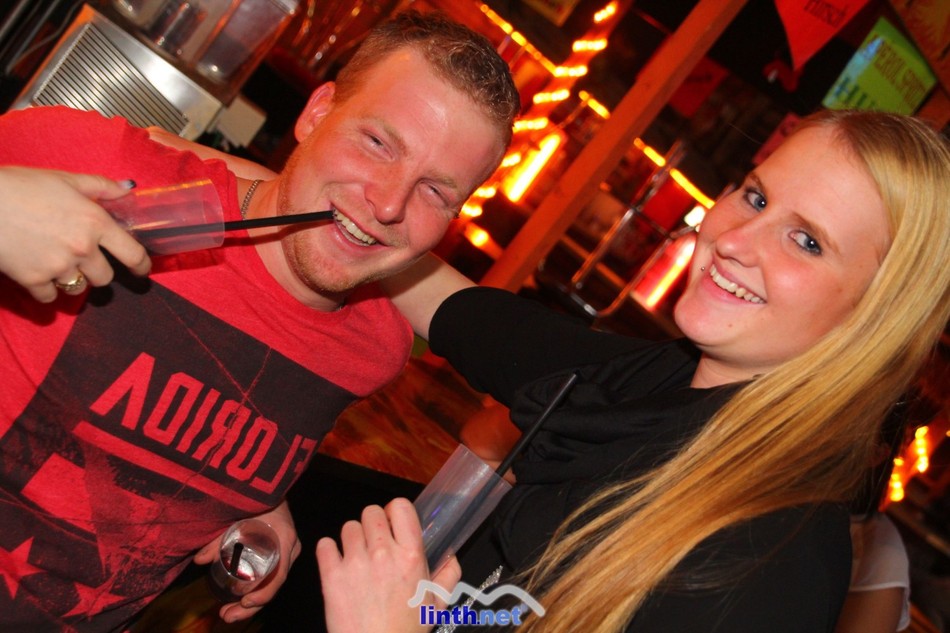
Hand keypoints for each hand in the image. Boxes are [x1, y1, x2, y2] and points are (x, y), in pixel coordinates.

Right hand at [0, 167, 149, 301]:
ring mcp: (58, 266)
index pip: (133, 254)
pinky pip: (50, 296)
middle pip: (106, 278)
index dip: (142, 265)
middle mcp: (82, 248)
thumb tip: (128, 189)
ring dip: (74, 280)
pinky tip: (38, 273)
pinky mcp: (33, 279)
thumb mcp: (64, 179)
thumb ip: (100, 186)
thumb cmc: (20, 185)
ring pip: (79, 288)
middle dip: (99, 271)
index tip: (142, 270)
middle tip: (84, 260)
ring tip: (59, 264)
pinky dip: (46, 289)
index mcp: (95, 222)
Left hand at [194, 501, 301, 623]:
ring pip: (271, 584)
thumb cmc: (258, 499)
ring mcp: (287, 553)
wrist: (271, 485)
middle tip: (226, 616)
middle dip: (250, 607)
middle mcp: (290, 549)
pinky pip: (270, 577)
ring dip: (250, 603)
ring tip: (226, 614)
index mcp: (285, 539)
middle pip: (274, 585)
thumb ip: (219, 538)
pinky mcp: (280, 555)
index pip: (279, 575)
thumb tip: (199, 560)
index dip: (264, 593)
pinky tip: (237, 601)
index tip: (245, 602)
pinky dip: (254, 590)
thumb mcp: (239, 516)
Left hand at [316, 498, 461, 632]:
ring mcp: (356, 563)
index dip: (394, 512)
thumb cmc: (405, 631)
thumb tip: (451, 556)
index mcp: (411, 556)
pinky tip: (337, 564)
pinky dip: (329, 552)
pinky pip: (324, 545)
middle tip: (374, 544)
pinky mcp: (332, 576)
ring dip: (352, 540)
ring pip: (348, 527)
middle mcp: (384, 554)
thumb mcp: (436, 604)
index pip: (400, 507)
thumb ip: (448, 575)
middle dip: (373, 525)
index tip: (392, 524)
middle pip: (371, 512)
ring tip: (357, 558)